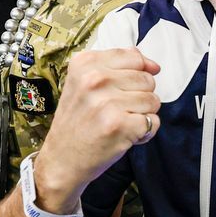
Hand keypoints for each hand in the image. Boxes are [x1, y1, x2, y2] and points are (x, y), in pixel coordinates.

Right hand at [33, 48, 161, 212]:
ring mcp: (106, 102)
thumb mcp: (85, 83)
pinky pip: (153, 122)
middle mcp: (94, 79)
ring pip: (153, 100)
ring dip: (142, 115)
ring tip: (119, 122)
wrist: (62, 159)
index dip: (137, 74)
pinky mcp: (119, 125)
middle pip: (147, 80)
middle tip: (117, 111)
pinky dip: (145, 132)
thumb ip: (118, 67)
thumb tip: (153, 65)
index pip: (135, 57)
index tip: (123, 89)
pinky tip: (124, 135)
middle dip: (140, 97)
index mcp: (85, 63)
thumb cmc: (78, 121)